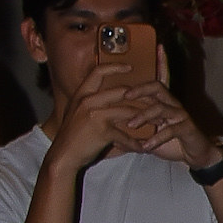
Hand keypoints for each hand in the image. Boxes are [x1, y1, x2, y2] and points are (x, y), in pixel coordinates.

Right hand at [47, 60, 169, 173]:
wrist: (63, 155)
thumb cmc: (71, 135)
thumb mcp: (76, 112)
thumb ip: (89, 102)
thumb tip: (105, 95)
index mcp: (81, 94)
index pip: (98, 72)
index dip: (115, 67)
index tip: (130, 67)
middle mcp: (88, 101)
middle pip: (122, 91)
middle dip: (142, 97)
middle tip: (156, 101)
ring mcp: (96, 115)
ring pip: (129, 112)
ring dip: (147, 118)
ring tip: (159, 123)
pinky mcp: (103, 132)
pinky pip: (125, 136)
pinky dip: (135, 143)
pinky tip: (143, 147)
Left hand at [125, 77, 221, 171]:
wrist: (197, 156)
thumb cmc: (173, 143)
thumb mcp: (151, 137)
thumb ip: (134, 136)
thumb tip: (113, 139)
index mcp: (163, 103)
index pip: (151, 86)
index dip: (138, 80)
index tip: (121, 82)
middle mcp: (173, 105)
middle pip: (157, 87)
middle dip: (140, 90)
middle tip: (125, 96)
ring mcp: (181, 116)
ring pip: (161, 108)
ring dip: (144, 115)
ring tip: (131, 125)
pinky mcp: (188, 128)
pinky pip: (171, 130)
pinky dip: (157, 138)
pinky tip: (146, 146)